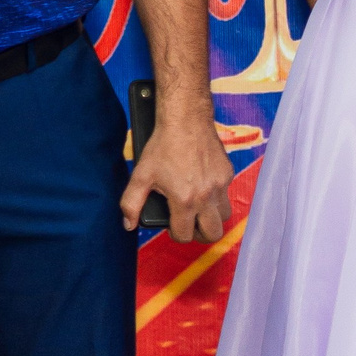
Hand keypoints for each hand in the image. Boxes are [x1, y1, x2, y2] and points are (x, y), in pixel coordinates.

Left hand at [123, 108, 234, 244]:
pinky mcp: (227, 173)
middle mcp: (206, 196)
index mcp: (184, 201)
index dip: (175, 235)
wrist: (186, 120)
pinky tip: (203, 184)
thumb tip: (128, 224)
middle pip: (213, 234)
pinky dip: (217, 196)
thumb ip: (131, 203)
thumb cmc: (163, 146)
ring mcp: (220, 185)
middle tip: (190, 225)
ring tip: (199, 209)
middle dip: (200, 234)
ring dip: (213, 217)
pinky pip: (226, 194)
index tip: (172, 226)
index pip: (184, 235)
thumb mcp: (141, 175)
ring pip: (225, 216)